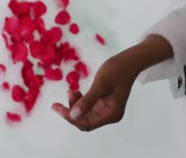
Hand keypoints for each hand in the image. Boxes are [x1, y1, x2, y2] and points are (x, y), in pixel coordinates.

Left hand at [52, 35, 173, 130]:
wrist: (128, 61)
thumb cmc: (116, 70)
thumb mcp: (100, 85)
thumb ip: (87, 101)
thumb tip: (73, 116)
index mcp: (112, 114)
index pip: (87, 124)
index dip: (70, 118)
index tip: (57, 108)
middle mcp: (110, 115)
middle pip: (85, 121)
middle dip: (71, 112)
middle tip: (58, 103)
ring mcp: (107, 109)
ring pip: (85, 115)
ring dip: (75, 105)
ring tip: (70, 91)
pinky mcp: (103, 103)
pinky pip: (88, 107)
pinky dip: (79, 101)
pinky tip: (75, 92)